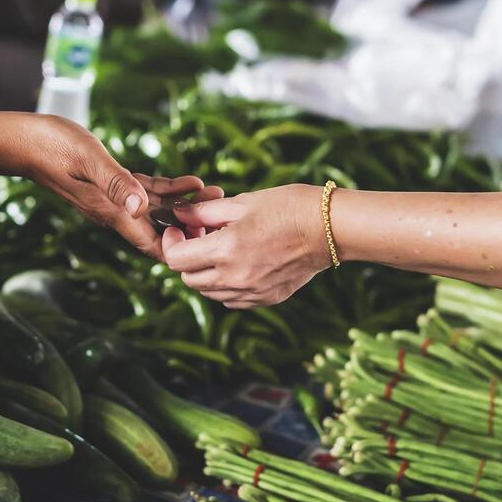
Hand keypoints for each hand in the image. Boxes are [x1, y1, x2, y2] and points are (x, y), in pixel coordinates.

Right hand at [17, 115, 215, 259]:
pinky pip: (146, 192)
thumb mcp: (88, 159)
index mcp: (112, 211)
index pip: (153, 244)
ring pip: (158, 210)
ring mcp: (113, 197)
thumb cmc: (52, 146)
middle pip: (162, 229)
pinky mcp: (111, 182)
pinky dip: (169, 190)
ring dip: (186, 205)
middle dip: (193, 225)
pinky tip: (190, 181)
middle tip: (224, 213)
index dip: (182, 249)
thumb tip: (140, 206)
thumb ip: (115, 181)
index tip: (210, 242)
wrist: (22, 140)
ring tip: (216, 193)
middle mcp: (114, 210)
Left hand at [160, 184, 330, 308]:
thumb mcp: (242, 203)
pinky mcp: (267, 299)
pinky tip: (238, 263)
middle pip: (189, 279)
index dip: (172, 242)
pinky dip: (225, 285)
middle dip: (186, 257)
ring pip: (209, 292)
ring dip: (205, 272)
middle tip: (199, 235)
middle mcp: (235, 277)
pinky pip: (232, 299)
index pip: (176, 259)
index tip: (178, 229)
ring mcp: (252, 292)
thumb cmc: (287, 207)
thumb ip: (205, 213)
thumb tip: (179, 215)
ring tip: (220, 248)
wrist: (330, 227)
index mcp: (226, 250)